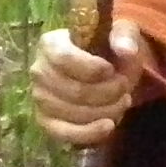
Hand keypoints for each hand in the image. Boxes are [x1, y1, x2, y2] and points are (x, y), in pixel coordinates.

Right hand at [30, 19, 149, 146]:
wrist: (105, 71)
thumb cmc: (108, 49)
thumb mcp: (121, 33)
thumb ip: (125, 37)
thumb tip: (126, 50)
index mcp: (51, 43)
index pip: (63, 58)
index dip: (91, 68)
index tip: (111, 70)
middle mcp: (39, 71)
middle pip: (73, 90)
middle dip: (107, 92)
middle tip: (125, 87)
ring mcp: (40, 98)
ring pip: (73, 113)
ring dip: (105, 111)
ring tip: (123, 101)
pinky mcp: (46, 121)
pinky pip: (64, 133)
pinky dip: (89, 133)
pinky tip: (109, 125)